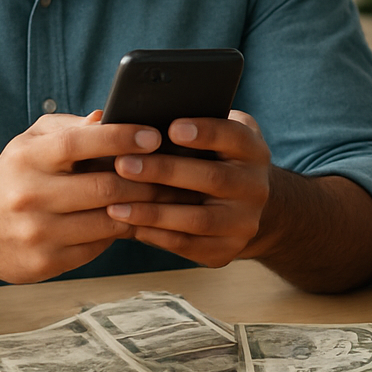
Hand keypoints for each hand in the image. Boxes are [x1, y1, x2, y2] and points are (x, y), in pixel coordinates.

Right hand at [0, 112, 169, 283]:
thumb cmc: (13, 176)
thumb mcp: (30, 142)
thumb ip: (70, 128)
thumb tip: (108, 117)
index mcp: (28, 158)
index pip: (79, 143)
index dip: (120, 137)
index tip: (152, 135)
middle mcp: (30, 196)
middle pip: (104, 189)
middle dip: (145, 180)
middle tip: (173, 172)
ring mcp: (37, 233)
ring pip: (108, 222)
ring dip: (141, 209)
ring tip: (163, 197)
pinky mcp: (45, 263)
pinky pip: (98, 247)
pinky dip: (120, 232)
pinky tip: (133, 221)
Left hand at [104, 110, 274, 266]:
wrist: (244, 206)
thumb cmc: (215, 158)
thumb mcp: (216, 135)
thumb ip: (190, 124)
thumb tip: (141, 120)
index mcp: (252, 150)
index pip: (233, 136)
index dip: (205, 132)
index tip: (172, 128)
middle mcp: (255, 187)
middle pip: (212, 178)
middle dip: (164, 171)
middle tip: (123, 164)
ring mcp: (244, 222)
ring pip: (198, 219)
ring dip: (154, 212)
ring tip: (115, 205)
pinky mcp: (227, 250)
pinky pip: (189, 246)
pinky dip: (157, 236)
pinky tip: (129, 226)